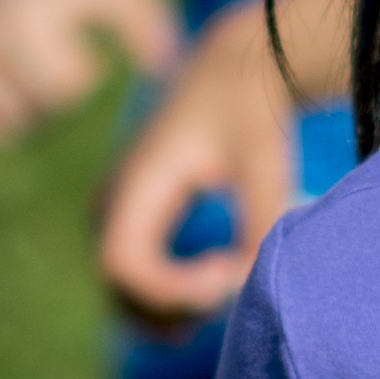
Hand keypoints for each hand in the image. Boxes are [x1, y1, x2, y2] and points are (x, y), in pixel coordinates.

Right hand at [0, 0, 179, 144]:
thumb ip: (150, 25)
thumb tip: (163, 68)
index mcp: (17, 18)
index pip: (62, 93)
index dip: (81, 74)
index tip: (80, 42)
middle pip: (30, 116)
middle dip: (53, 98)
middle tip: (53, 54)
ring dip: (25, 110)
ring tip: (33, 67)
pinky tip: (6, 71)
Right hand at [95, 0, 305, 329]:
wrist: (237, 69)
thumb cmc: (252, 111)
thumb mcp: (266, 163)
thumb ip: (261, 223)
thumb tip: (248, 282)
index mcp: (137, 181)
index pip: (123, 265)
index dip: (170, 290)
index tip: (227, 278)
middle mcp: (113, 198)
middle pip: (118, 285)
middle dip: (171, 307)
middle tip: (232, 292)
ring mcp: (116, 208)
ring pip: (122, 286)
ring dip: (167, 309)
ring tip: (225, 293)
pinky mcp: (132, 214)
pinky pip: (134, 271)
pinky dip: (166, 296)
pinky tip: (212, 293)